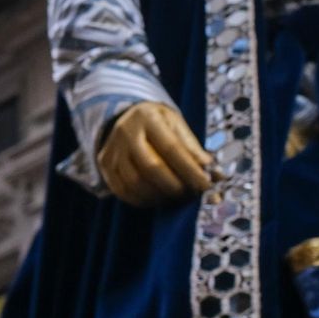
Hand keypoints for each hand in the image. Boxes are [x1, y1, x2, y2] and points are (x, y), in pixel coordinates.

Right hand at [97, 101, 212, 207]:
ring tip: (176, 196)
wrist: (126, 118)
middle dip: (175, 186)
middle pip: (151, 167)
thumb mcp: (176, 125)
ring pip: (135, 183)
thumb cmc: (159, 124)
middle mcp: (126, 131)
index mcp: (147, 117)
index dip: (190, 169)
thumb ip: (193, 148)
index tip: (206, 185)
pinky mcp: (105, 165)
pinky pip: (123, 191)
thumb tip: (213, 173)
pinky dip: (144, 200)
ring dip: (160, 196)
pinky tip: (158, 198)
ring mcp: (112, 149)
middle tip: (190, 194)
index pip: (171, 147)